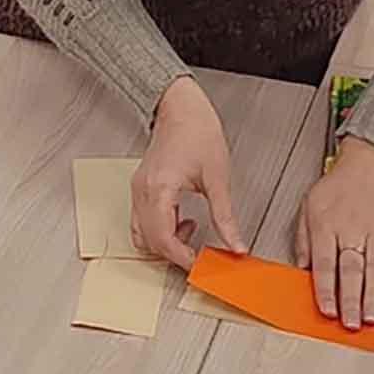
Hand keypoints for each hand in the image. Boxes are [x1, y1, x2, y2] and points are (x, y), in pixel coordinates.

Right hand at [132, 76, 242, 269]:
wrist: (181, 108)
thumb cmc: (197, 132)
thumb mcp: (217, 178)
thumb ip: (225, 216)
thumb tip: (235, 244)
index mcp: (159, 189)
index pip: (163, 238)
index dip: (181, 257)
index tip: (200, 265)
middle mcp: (142, 192)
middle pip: (149, 241)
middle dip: (173, 254)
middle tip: (199, 256)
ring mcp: (138, 191)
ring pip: (141, 235)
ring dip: (164, 243)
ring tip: (191, 233)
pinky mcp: (140, 188)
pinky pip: (142, 221)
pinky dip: (159, 230)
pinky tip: (182, 221)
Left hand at [294, 136, 373, 331]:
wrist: (373, 160)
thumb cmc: (338, 184)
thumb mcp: (309, 205)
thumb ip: (303, 238)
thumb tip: (301, 268)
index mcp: (327, 225)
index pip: (325, 263)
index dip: (326, 289)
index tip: (327, 310)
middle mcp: (352, 230)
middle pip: (351, 270)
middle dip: (351, 300)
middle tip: (351, 324)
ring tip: (372, 318)